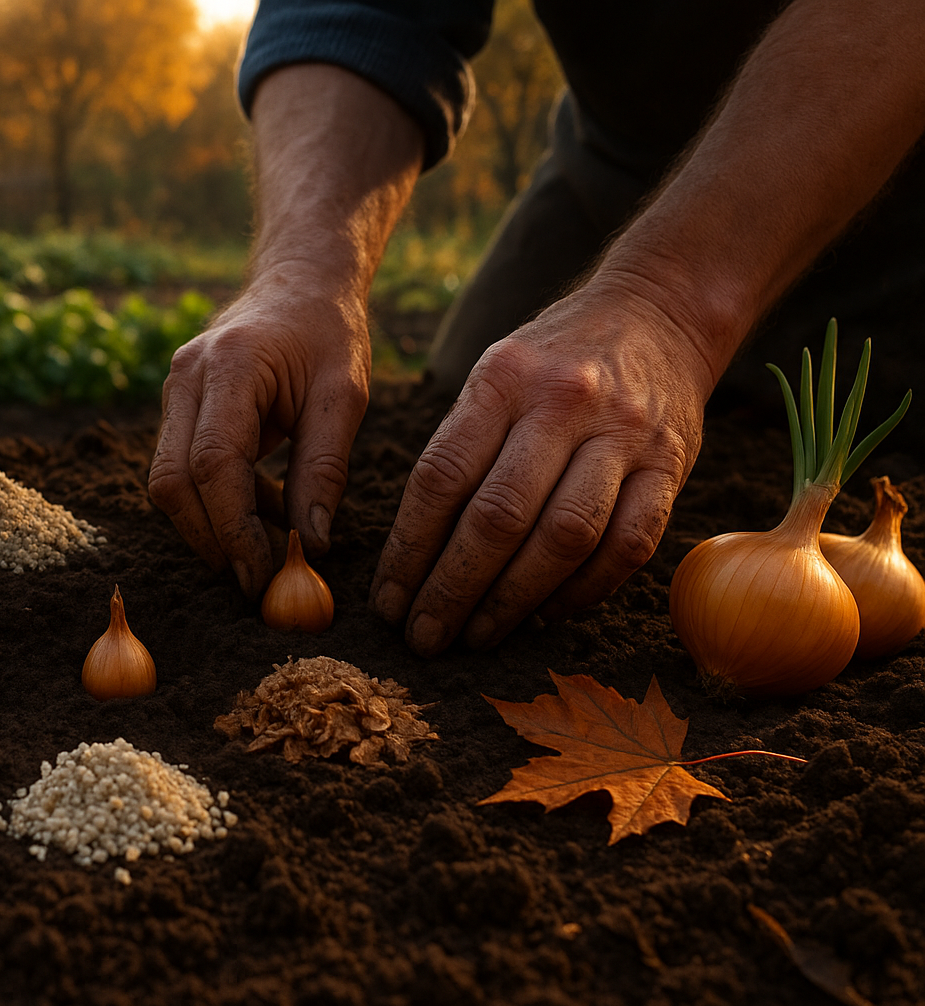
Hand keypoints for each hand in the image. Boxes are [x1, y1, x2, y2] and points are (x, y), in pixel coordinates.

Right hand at [148, 273, 371, 596]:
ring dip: (212, 524)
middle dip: (211, 539)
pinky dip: (215, 502)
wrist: (299, 283)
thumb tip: (312, 544)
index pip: (215, 464)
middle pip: (173, 481)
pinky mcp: (176, 407)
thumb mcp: (344, 396)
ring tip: (270, 540)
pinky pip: (180, 469)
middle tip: (256, 580)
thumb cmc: (327, 334)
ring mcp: (173, 390)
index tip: (260, 575)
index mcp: (232, 365)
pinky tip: (262, 507)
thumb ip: (325, 469)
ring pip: (167, 481)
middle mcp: (187, 377)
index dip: (233, 528)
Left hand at [369, 285, 717, 653]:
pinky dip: (584, 590)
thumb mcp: (494, 375)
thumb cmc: (553, 361)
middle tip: (424, 637)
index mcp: (502, 378)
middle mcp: (563, 403)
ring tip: (477, 636)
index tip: (388, 600)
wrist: (659, 313)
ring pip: (564, 538)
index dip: (409, 549)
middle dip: (453, 589)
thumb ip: (459, 447)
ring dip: (513, 600)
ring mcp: (624, 435)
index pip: (441, 478)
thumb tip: (414, 551)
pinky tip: (545, 615)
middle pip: (498, 516)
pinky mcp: (673, 465)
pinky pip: (628, 545)